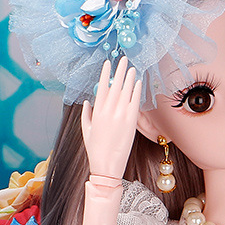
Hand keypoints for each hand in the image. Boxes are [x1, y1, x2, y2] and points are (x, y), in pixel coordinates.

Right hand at [81, 57, 142, 179]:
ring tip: (132, 67)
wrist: (107, 165)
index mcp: (96, 111)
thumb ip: (86, 114)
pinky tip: (138, 82)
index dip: (105, 74)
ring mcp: (120, 116)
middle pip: (115, 85)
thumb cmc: (95, 149)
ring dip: (129, 78)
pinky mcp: (131, 122)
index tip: (107, 63)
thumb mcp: (86, 130)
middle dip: (119, 71)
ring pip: (125, 91)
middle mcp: (108, 111)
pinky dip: (136, 91)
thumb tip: (86, 103)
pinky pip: (134, 102)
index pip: (101, 87)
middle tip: (123, 59)